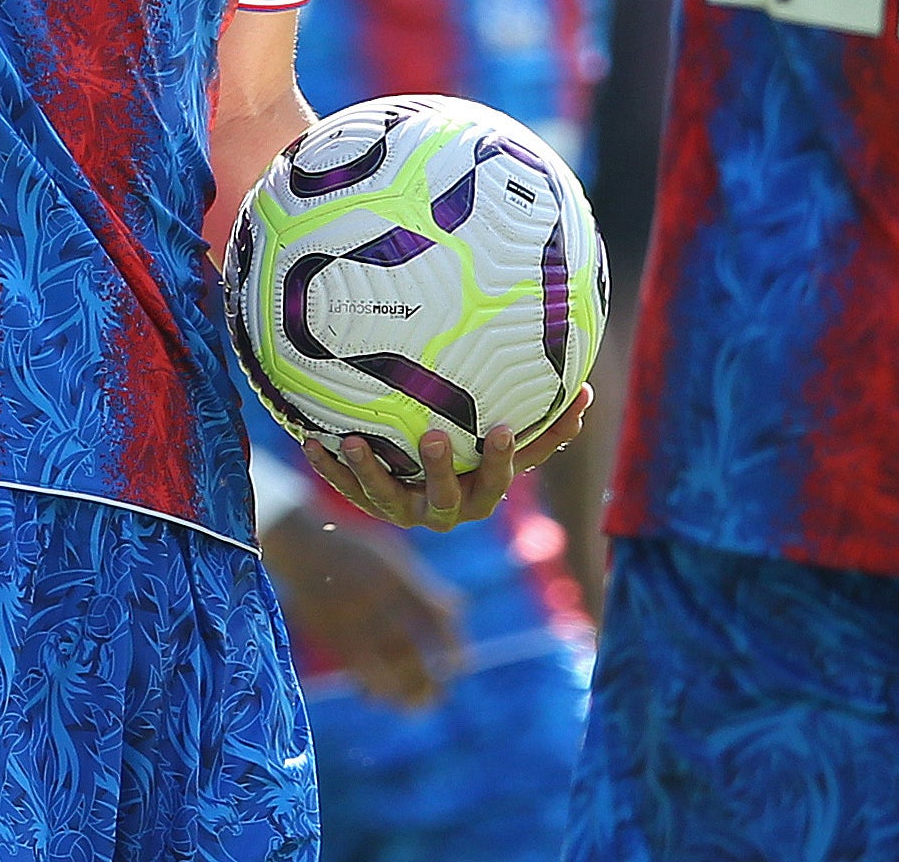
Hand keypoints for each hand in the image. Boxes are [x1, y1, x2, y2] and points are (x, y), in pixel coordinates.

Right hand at [258, 512, 463, 709]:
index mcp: (399, 581)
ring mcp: (354, 623)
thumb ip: (426, 586)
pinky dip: (372, 690)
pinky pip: (357, 673)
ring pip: (384, 671)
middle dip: (429, 681)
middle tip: (442, 696)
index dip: (451, 645)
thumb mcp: (396, 556)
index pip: (435, 618)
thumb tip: (462, 611)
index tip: (461, 665)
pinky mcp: (332, 638)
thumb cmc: (357, 550)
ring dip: (404, 694)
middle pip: (410, 654)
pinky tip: (381, 698)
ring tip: (419, 705)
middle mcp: (378, 604)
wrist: (304, 546)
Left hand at [300, 386, 588, 532]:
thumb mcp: (509, 443)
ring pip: (385, 499)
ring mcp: (404, 510)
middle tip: (430, 437)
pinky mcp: (370, 504)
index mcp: (482, 493)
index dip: (502, 460)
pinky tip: (310, 441)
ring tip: (357, 441)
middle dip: (437, 470)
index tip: (502, 429)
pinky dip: (329, 467)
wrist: (422, 490)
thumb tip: (588, 387)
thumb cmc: (479, 455)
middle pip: (444, 498)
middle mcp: (445, 510)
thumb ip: (546, 424)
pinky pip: (345, 489)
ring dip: (370, 471)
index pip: (498, 480)